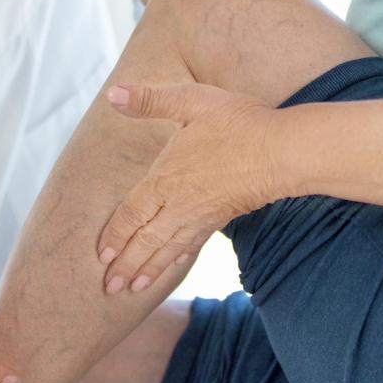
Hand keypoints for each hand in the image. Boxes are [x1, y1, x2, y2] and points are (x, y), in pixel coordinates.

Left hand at [95, 82, 280, 294]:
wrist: (282, 151)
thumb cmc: (237, 122)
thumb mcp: (191, 101)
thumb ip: (150, 100)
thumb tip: (112, 93)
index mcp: (165, 178)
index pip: (132, 214)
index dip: (115, 236)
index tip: (100, 256)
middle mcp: (180, 203)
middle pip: (146, 241)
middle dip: (125, 266)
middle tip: (108, 289)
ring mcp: (202, 215)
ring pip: (168, 249)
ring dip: (148, 270)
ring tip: (132, 288)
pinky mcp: (222, 218)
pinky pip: (193, 244)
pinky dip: (178, 258)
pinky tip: (173, 264)